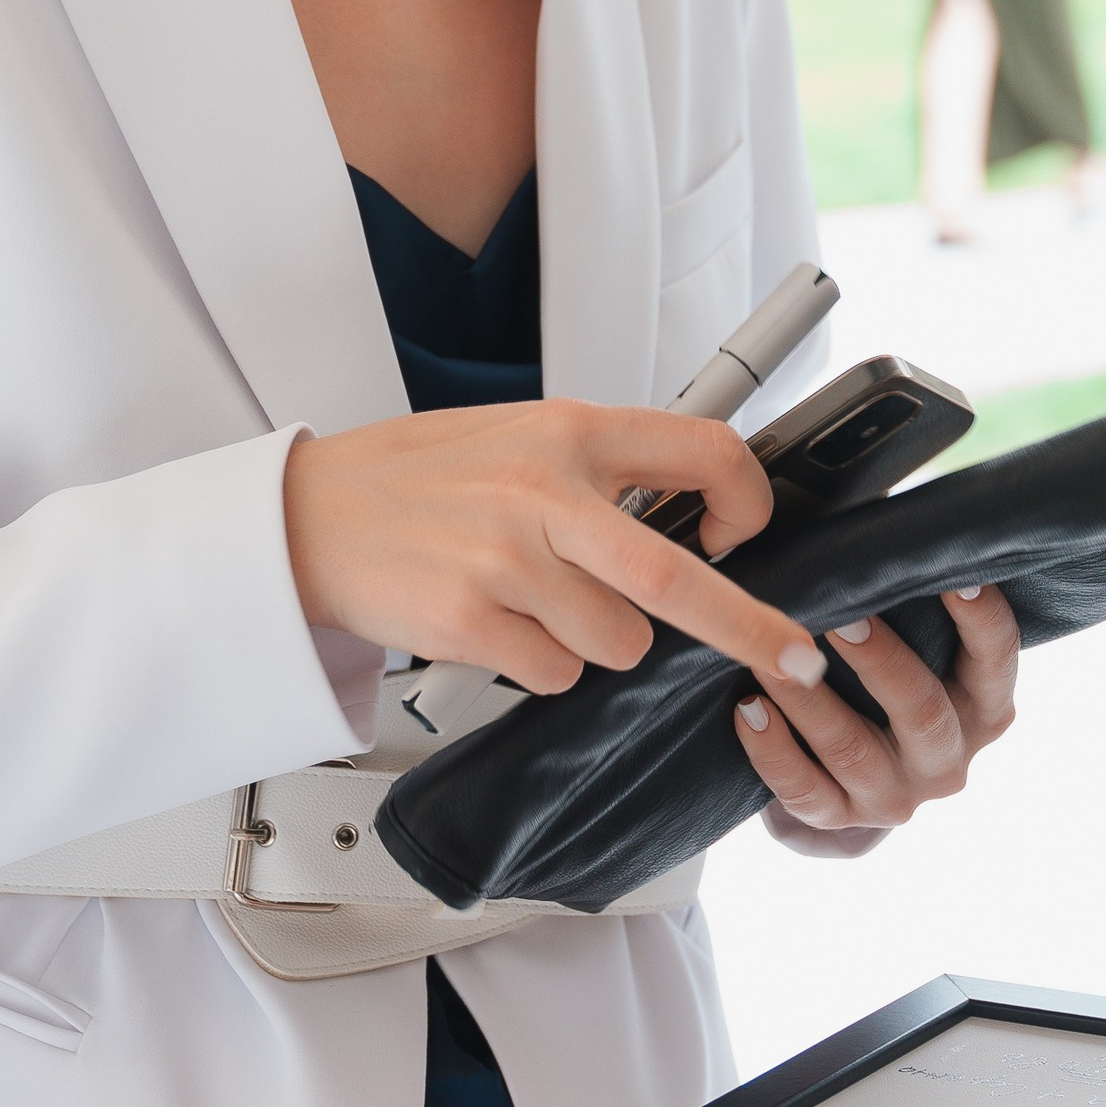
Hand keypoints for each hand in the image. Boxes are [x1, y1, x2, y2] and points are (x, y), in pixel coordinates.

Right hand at [283, 399, 815, 697]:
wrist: (310, 515)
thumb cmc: (416, 479)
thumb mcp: (519, 438)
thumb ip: (600, 468)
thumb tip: (692, 518)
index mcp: (568, 432)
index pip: (701, 451)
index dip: (744, 501)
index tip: (744, 536)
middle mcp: (542, 491)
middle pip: (675, 577)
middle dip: (749, 628)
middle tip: (795, 656)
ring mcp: (503, 560)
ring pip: (616, 642)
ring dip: (596, 642)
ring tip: (532, 602)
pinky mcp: (467, 621)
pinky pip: (554, 674)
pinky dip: (539, 666)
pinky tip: (494, 625)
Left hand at [734, 585, 1020, 855]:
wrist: (849, 774)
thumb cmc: (881, 676)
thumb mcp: (914, 644)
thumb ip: (905, 597)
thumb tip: (877, 520)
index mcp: (983, 706)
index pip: (995, 658)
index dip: (981, 617)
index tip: (957, 573)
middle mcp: (949, 758)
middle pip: (923, 712)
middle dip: (881, 662)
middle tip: (843, 616)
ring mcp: (897, 796)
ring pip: (853, 751)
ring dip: (808, 702)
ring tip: (767, 660)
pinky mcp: (842, 821)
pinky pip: (804, 793)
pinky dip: (772, 752)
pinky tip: (747, 710)